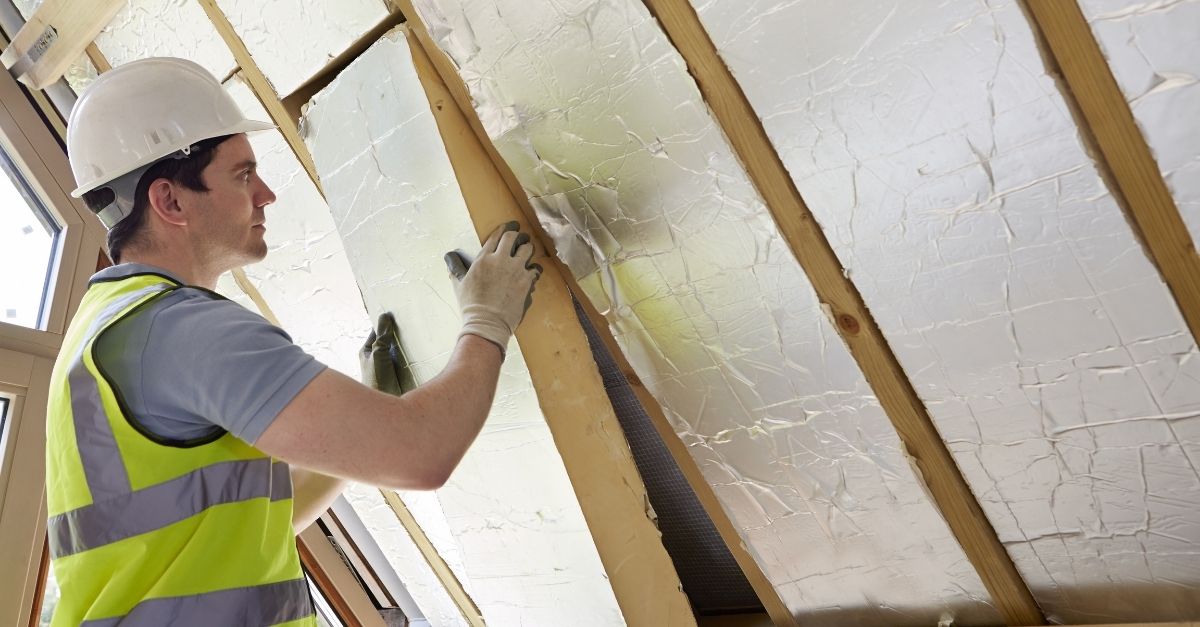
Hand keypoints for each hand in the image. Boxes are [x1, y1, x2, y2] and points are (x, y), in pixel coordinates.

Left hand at [359, 312, 416, 395]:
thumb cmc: (376, 379)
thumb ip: (383, 336)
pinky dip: (412, 355)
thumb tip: (385, 316)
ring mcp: (388, 365)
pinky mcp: (398, 373)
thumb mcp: (378, 353)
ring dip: (406, 345)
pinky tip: (420, 352)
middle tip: (412, 322)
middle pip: (389, 340)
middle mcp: (377, 356)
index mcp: (367, 350)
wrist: (385, 403)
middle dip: (398, 333)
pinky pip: (405, 360)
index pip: (377, 331)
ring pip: (398, 350)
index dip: (385, 323)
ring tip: (419, 335)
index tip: (397, 312)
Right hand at [444, 221, 542, 357]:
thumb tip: (449, 256)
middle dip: (518, 235)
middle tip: (520, 237)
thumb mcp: (459, 283)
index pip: (496, 235)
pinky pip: (536, 268)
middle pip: (513, 237)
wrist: (487, 322)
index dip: (504, 229)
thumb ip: (456, 266)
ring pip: (528, 249)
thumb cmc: (471, 305)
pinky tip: (531, 272)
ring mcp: (515, 270)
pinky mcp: (527, 281)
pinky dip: (534, 269)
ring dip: (527, 249)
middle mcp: (501, 260)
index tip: (509, 227)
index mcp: (483, 258)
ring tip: (526, 253)